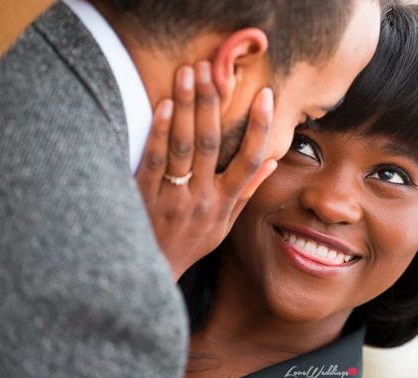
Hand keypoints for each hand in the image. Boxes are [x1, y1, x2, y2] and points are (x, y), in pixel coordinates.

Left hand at [136, 62, 276, 280]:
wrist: (153, 268)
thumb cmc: (192, 242)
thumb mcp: (225, 225)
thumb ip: (247, 192)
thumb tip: (273, 162)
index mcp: (225, 203)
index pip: (249, 161)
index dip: (260, 127)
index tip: (266, 96)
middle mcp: (202, 198)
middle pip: (211, 143)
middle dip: (213, 103)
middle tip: (213, 68)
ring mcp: (172, 197)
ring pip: (182, 146)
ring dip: (186, 106)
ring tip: (188, 72)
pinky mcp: (144, 195)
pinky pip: (153, 160)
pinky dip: (159, 131)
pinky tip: (163, 105)